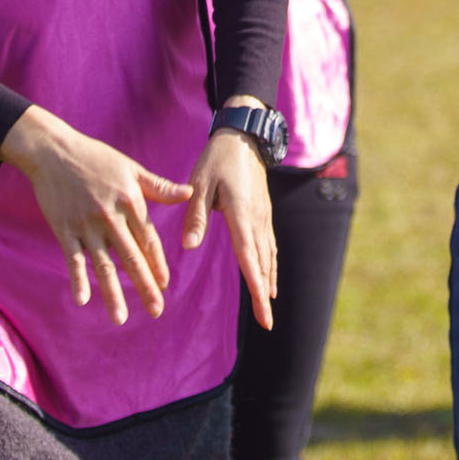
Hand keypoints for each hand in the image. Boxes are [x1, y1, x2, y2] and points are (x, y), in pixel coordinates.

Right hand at [0, 106, 195, 323]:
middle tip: (156, 310)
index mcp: (130, 202)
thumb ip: (159, 187)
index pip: (148, 240)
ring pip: (104, 266)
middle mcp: (111, 218)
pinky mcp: (65, 230)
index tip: (165, 285)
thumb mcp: (131, 168)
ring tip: (121, 318)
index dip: (157, 264)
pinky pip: (74, 260)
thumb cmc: (96, 158)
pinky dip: (78, 280)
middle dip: (145, 286)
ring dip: (113, 293)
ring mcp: (87, 226)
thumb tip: (188, 194)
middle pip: (131, 258)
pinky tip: (83, 300)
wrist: (55, 151)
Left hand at [184, 107, 277, 330]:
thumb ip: (196, 215)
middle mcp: (257, 219)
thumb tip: (188, 246)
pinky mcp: (263, 212)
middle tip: (267, 323)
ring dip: (268, 281)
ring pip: (268, 255)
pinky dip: (270, 264)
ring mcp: (263, 216)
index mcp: (241, 214)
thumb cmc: (217, 158)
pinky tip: (269, 277)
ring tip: (268, 306)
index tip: (263, 308)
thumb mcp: (200, 183)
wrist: (243, 136)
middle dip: (265, 294)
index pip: (250, 257)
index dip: (256, 286)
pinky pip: (269, 244)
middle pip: (263, 263)